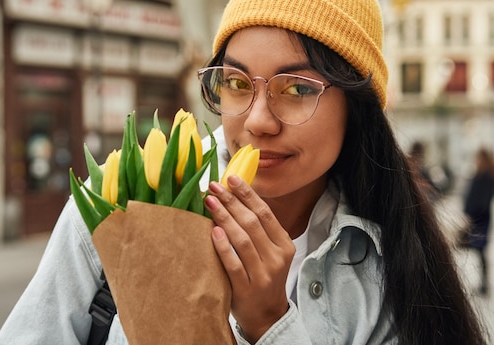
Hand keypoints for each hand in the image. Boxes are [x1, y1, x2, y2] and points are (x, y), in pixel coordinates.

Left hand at [205, 176, 294, 343]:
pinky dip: (224, 247)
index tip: (231, 178)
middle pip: (253, 223)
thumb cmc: (264, 278)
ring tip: (210, 202)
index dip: (247, 194)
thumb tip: (235, 197)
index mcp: (284, 244)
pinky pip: (234, 264)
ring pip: (243, 240)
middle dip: (232, 201)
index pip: (265, 213)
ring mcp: (263, 274)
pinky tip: (213, 231)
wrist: (267, 316)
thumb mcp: (271, 252)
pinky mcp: (247, 289)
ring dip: (225, 217)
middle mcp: (277, 257)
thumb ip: (258, 230)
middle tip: (214, 186)